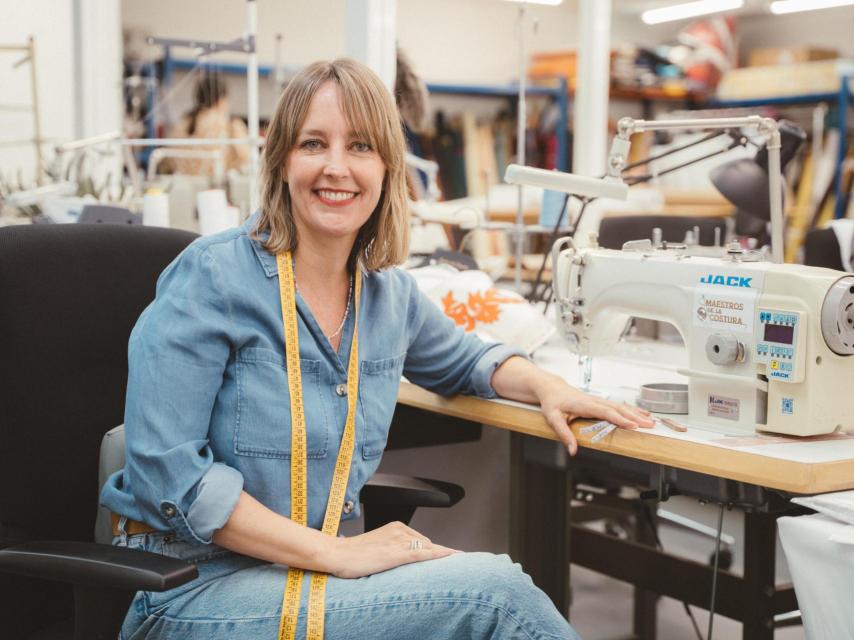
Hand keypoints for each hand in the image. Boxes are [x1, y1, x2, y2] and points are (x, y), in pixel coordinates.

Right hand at [322, 521, 458, 578]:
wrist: (336, 554)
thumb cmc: (352, 554)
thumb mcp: (376, 548)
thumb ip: (391, 550)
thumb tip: (403, 559)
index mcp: (395, 527)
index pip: (421, 540)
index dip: (437, 550)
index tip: (451, 555)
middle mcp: (400, 530)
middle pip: (427, 544)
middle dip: (440, 554)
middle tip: (456, 561)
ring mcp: (399, 541)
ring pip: (428, 548)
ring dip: (443, 555)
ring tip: (460, 561)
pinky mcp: (396, 553)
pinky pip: (423, 553)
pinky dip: (439, 555)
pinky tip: (451, 556)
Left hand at [537, 381, 654, 455]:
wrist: (553, 389)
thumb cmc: (553, 403)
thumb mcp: (553, 419)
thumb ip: (564, 434)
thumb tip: (573, 450)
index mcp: (585, 405)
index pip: (606, 412)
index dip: (620, 419)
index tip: (633, 426)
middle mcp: (594, 400)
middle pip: (618, 409)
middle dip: (635, 417)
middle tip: (650, 425)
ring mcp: (599, 400)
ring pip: (621, 406)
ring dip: (636, 413)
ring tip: (651, 421)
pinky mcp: (601, 401)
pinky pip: (618, 406)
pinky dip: (632, 410)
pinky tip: (642, 413)